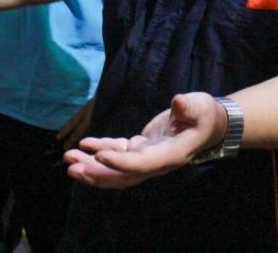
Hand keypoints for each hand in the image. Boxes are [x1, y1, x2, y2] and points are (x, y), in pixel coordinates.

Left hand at [63, 92, 226, 188]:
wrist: (210, 124)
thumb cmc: (206, 114)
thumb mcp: (201, 106)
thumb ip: (189, 106)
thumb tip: (178, 101)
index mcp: (169, 155)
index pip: (140, 164)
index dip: (119, 163)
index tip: (98, 157)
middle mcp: (154, 162)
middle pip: (121, 176)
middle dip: (95, 173)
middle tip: (70, 166)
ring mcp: (146, 157)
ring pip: (114, 168)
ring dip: (91, 165)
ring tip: (68, 158)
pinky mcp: (141, 148)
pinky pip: (117, 152)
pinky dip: (100, 149)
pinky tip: (83, 144)